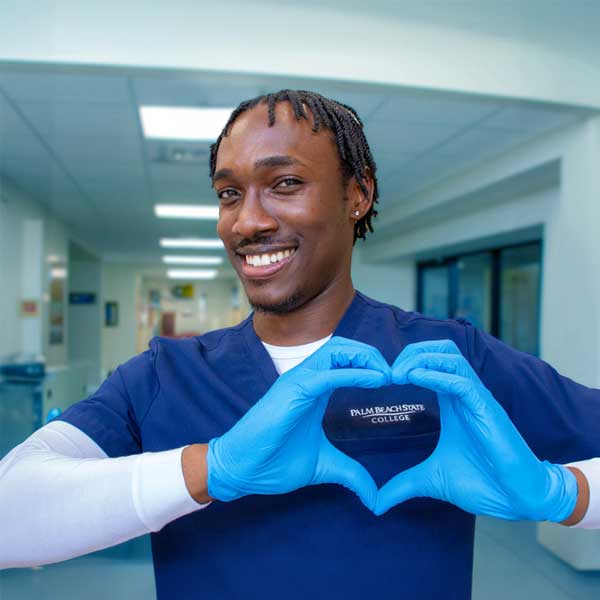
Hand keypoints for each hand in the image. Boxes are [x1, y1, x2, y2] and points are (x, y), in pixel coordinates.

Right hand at [207, 336, 390, 509]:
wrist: (241, 470)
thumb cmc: (274, 462)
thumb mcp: (323, 466)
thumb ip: (350, 472)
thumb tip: (374, 495)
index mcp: (313, 389)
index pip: (343, 359)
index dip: (369, 364)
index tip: (393, 382)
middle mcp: (306, 379)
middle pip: (343, 347)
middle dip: (372, 355)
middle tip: (395, 374)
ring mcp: (298, 381)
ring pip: (336, 350)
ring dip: (366, 358)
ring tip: (387, 375)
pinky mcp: (292, 391)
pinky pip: (328, 373)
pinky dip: (355, 372)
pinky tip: (376, 380)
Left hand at [374, 340, 577, 520]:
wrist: (518, 500)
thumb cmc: (483, 483)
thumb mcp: (432, 480)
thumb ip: (403, 485)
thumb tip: (376, 503)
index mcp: (452, 403)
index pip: (431, 363)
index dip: (406, 362)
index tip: (382, 379)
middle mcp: (465, 395)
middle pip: (441, 350)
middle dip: (412, 352)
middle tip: (389, 373)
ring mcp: (477, 400)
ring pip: (451, 357)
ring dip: (421, 359)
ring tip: (397, 374)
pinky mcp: (487, 410)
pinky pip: (462, 381)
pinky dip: (437, 374)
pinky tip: (415, 378)